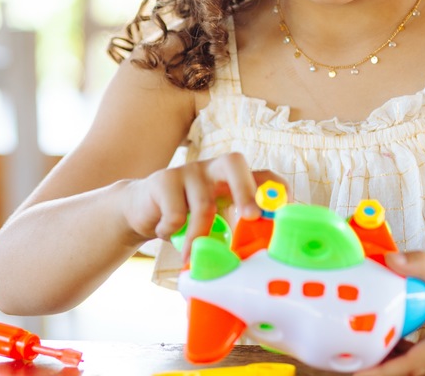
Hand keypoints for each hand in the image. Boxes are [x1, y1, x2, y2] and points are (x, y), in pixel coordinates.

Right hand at [121, 153, 279, 260]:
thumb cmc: (186, 219)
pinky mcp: (164, 179)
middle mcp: (214, 169)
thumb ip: (233, 231)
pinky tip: (165, 233)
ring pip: (203, 204)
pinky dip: (171, 231)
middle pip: (234, 163)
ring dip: (199, 236)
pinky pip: (174, 212)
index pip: (264, 176)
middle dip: (246, 190)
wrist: (140, 210)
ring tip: (190, 258)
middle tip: (250, 216)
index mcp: (234, 180)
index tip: (285, 215)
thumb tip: (259, 261)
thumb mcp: (214, 222)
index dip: (278, 191)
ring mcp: (189, 171)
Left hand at [356, 251, 424, 375]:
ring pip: (412, 371)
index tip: (357, 374)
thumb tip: (389, 259)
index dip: (383, 372)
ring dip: (386, 365)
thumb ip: (420, 264)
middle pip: (407, 373)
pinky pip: (417, 366)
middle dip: (377, 370)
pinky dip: (398, 359)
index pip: (411, 365)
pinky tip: (379, 346)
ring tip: (354, 355)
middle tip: (345, 361)